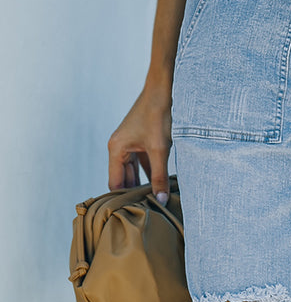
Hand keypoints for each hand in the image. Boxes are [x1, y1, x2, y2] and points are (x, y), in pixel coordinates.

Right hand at [107, 81, 172, 201]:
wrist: (164, 88)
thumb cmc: (158, 114)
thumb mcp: (160, 149)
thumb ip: (160, 176)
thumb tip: (161, 200)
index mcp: (116, 149)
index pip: (115, 184)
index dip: (124, 199)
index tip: (136, 213)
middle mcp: (119, 148)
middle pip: (125, 180)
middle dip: (136, 194)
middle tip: (150, 212)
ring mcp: (130, 145)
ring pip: (135, 173)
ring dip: (145, 185)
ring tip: (157, 202)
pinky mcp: (142, 143)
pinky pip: (144, 165)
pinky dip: (152, 175)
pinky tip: (163, 186)